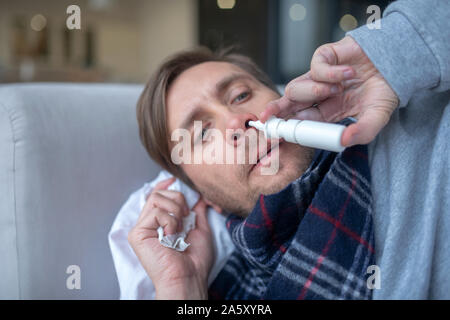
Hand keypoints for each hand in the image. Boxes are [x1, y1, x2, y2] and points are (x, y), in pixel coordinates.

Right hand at [128, 177, 213, 298]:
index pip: (156, 196)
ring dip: (175, 210)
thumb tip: (199, 197)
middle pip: (158, 193)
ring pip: (156, 198)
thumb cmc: (195, 260)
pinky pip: (155, 212)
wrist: (189, 276)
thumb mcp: (201, 230)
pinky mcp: (137, 234)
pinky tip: (172, 235)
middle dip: (178, 199)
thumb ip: (198, 213)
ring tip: (180, 227)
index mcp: (160, 224)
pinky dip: (170, 221)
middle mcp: (148, 225)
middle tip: (187, 216)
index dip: (164, 186)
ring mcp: (141, 229)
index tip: (174, 180)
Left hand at [260, 36, 398, 146]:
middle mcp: (317, 97)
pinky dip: (329, 73)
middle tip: (268, 118)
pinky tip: (347, 74)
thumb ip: (362, 132)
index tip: (275, 136)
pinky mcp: (324, 58)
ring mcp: (318, 77)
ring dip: (313, 91)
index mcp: (325, 114)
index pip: (299, 123)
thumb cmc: (384, 92)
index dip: (286, 129)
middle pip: (287, 106)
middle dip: (276, 112)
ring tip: (336, 90)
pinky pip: (314, 67)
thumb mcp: (377, 118)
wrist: (397, 63)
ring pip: (296, 88)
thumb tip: (344, 142)